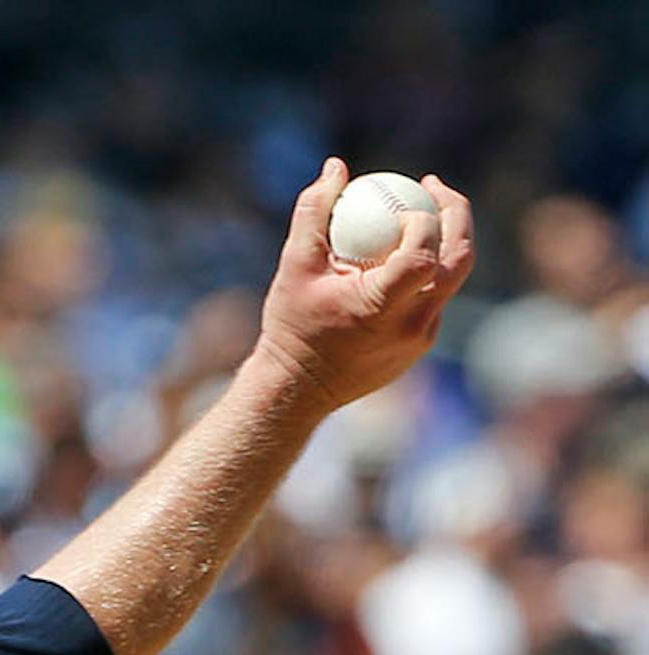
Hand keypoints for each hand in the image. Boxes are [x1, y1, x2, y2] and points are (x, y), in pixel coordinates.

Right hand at [253, 158, 475, 411]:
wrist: (297, 388)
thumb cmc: (292, 325)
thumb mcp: (294, 265)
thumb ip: (314, 212)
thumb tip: (336, 167)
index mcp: (381, 307)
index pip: (425, 254)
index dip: (425, 220)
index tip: (405, 204)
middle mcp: (411, 325)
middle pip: (460, 260)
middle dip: (455, 215)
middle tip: (435, 189)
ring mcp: (421, 340)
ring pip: (453, 278)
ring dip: (445, 241)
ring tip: (423, 217)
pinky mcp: (421, 347)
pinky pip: (436, 298)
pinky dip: (426, 272)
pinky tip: (402, 258)